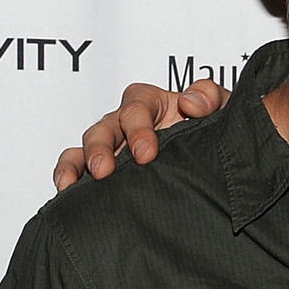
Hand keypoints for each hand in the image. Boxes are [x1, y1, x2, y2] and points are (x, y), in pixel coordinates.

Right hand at [53, 79, 229, 191]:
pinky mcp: (106, 170)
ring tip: (70, 183)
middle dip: (101, 148)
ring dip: (77, 162)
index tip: (146, 153)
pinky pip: (78, 167)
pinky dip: (68, 175)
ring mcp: (114, 146)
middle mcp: (127, 123)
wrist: (215, 161)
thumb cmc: (214, 129)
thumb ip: (210, 98)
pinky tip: (66, 190)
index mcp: (152, 103)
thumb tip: (191, 103)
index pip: (136, 106)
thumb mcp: (222, 109)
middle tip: (104, 170)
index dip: (137, 127)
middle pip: (104, 127)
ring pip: (85, 147)